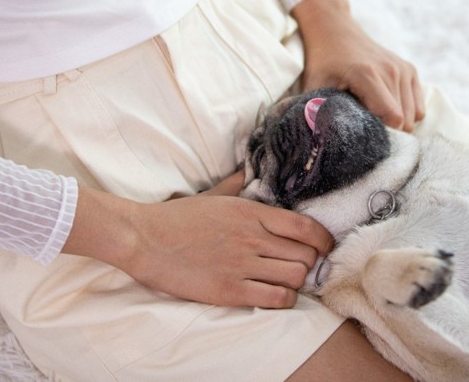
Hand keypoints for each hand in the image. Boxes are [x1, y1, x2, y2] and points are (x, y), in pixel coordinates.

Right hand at [63, 172, 333, 307]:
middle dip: (311, 262)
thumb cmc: (177, 217)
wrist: (143, 239)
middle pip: (306, 254)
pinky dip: (285, 298)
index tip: (325, 245)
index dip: (324, 239)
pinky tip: (276, 294)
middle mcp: (252, 238)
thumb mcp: (213, 195)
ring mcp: (242, 265)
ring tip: (289, 280)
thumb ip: (237, 182)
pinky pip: (276, 297)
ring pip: (296, 276)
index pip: (305, 227)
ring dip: (299, 280)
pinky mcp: (230, 290)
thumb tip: (249, 169)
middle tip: (303, 265)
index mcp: (251, 213)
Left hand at [292, 0, 424, 130]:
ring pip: (414, 116)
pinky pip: (419, 107)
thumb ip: (315, 111)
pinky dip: (407, 112)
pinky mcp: (410, 70)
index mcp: (368, 75)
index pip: (394, 117)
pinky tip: (387, 106)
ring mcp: (403, 69)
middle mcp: (391, 70)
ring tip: (374, 112)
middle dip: (388, 130)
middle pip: (405, 121)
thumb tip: (312, 139)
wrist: (335, 30)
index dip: (382, 133)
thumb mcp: (314, 86)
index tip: (365, 132)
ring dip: (397, 122)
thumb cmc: (323, 62)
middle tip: (366, 123)